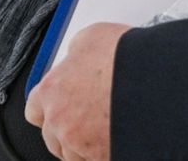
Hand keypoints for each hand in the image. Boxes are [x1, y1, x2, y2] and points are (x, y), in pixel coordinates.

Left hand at [24, 22, 130, 160]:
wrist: (153, 79)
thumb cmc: (123, 57)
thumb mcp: (90, 39)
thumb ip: (75, 55)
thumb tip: (77, 56)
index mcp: (51, 91)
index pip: (34, 110)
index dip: (48, 109)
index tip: (58, 108)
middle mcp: (61, 121)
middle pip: (53, 138)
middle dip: (68, 131)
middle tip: (88, 120)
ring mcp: (82, 144)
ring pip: (75, 155)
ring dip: (85, 147)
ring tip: (105, 130)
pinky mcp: (103, 156)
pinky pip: (98, 159)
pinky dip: (104, 153)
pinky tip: (117, 139)